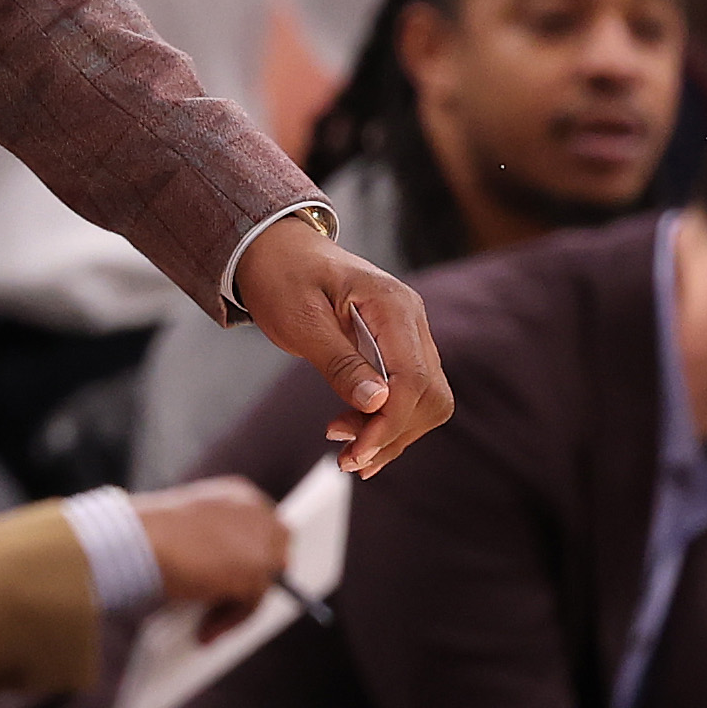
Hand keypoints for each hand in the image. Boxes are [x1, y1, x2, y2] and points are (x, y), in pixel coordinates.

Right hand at [134, 476, 288, 638]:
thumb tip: (221, 576)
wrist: (137, 538)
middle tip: (229, 607)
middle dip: (256, 583)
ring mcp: (262, 541)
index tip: (235, 582)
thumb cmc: (146, 533)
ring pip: (264, 585)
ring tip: (207, 625)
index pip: (264, 529)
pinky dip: (228, 622)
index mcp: (239, 494)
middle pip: (276, 555)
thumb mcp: (187, 528)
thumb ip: (212, 542)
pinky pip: (250, 606)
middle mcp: (257, 512)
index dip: (252, 557)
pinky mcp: (258, 571)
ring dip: (237, 608)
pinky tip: (204, 630)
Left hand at [231, 216, 450, 476]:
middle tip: (345, 458)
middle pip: (429, 395)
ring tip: (346, 453)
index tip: (355, 454)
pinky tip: (360, 442)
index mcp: (392, 305)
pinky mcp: (398, 348)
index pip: (413, 378)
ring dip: (392, 434)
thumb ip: (339, 362)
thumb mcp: (300, 321)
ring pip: (426, 400)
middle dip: (392, 434)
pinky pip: (409, 394)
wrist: (277, 249)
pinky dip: (389, 423)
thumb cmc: (283, 278)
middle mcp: (412, 319)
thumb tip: (376, 403)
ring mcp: (409, 333)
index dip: (389, 423)